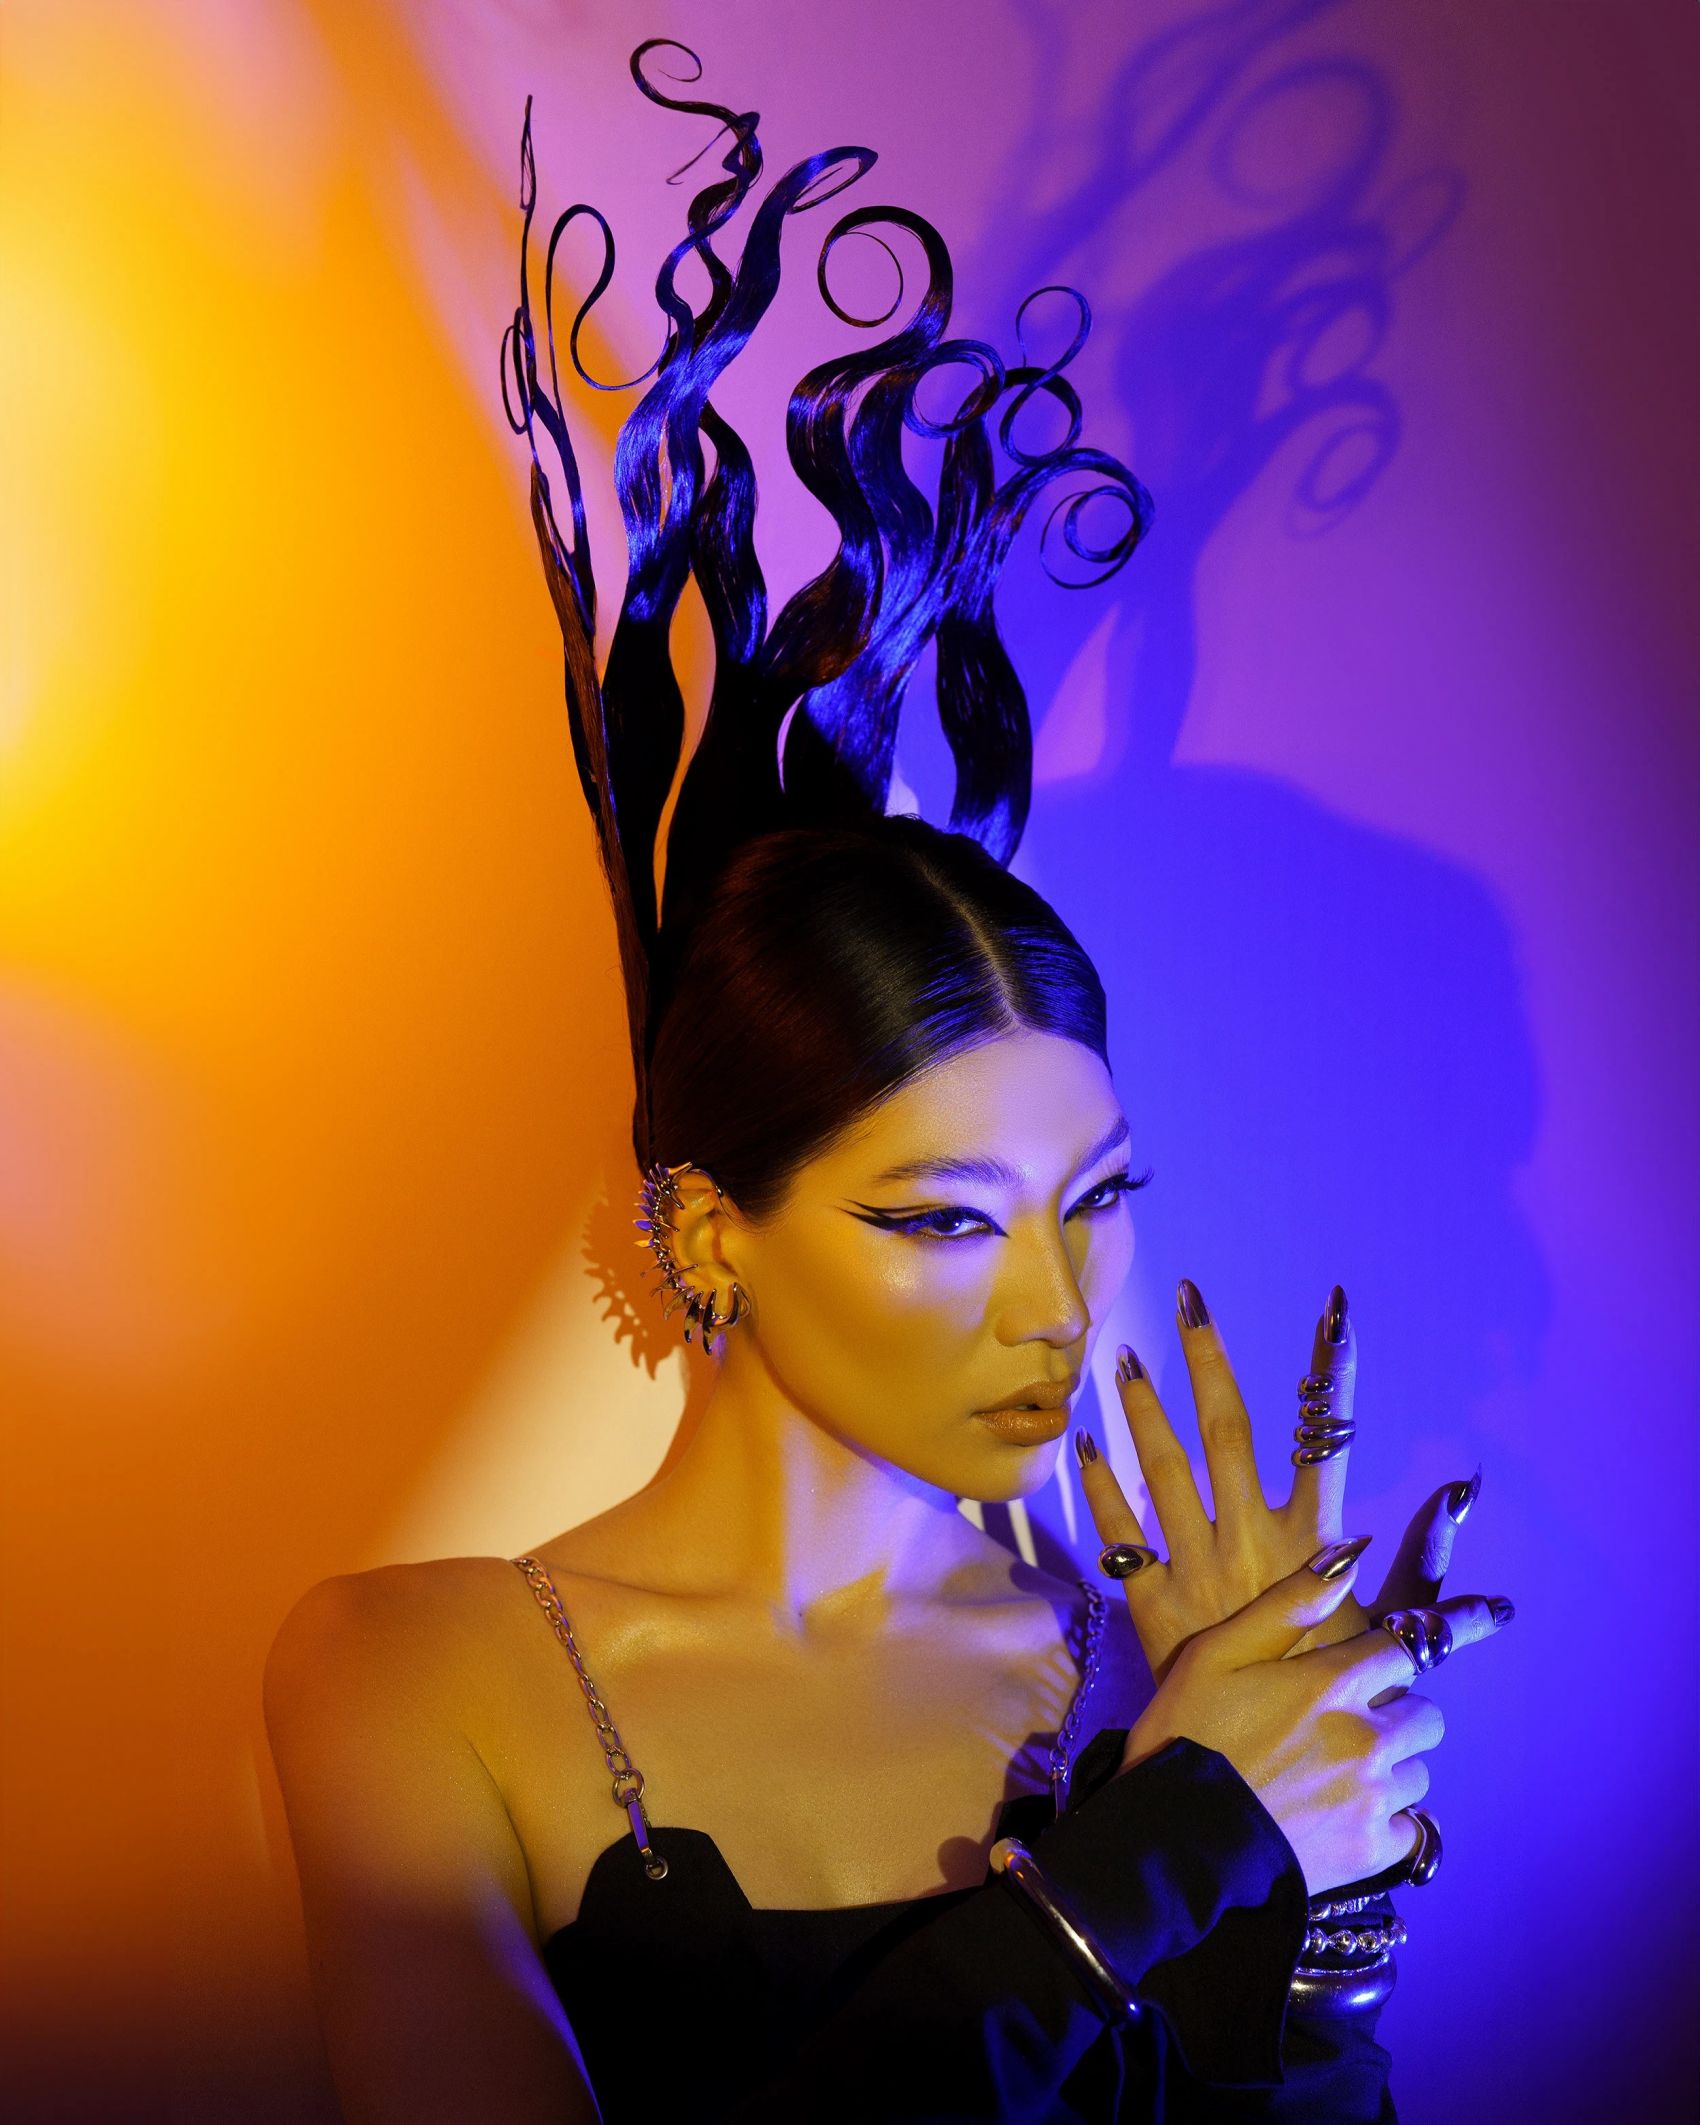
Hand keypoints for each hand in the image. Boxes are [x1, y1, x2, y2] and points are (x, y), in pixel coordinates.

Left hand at [1076, 1280, 1482, 1680]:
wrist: (1262, 1762)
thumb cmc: (1333, 1687)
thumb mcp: (1391, 1624)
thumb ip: (1428, 1558)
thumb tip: (1466, 1497)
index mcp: (1310, 1540)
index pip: (1324, 1437)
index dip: (1332, 1373)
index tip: (1334, 1314)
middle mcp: (1248, 1539)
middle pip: (1225, 1429)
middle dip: (1206, 1360)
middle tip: (1188, 1300)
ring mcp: (1195, 1565)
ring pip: (1162, 1467)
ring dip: (1142, 1408)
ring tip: (1123, 1356)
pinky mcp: (1152, 1599)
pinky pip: (1119, 1530)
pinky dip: (1099, 1485)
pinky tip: (1083, 1444)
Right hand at [1116, 1544, 1508, 1895]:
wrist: (1173, 1840)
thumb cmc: (1186, 1735)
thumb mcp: (1217, 1653)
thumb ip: (1288, 1605)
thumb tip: (1349, 1555)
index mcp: (1331, 1681)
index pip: (1404, 1648)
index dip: (1403, 1648)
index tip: (1428, 1642)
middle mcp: (1365, 1734)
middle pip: (1425, 1715)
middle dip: (1397, 1716)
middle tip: (1350, 1728)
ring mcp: (1373, 1796)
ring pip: (1418, 1772)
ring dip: (1392, 1769)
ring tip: (1340, 1779)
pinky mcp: (1372, 1850)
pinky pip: (1413, 1830)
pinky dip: (1390, 1825)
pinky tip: (1351, 1822)